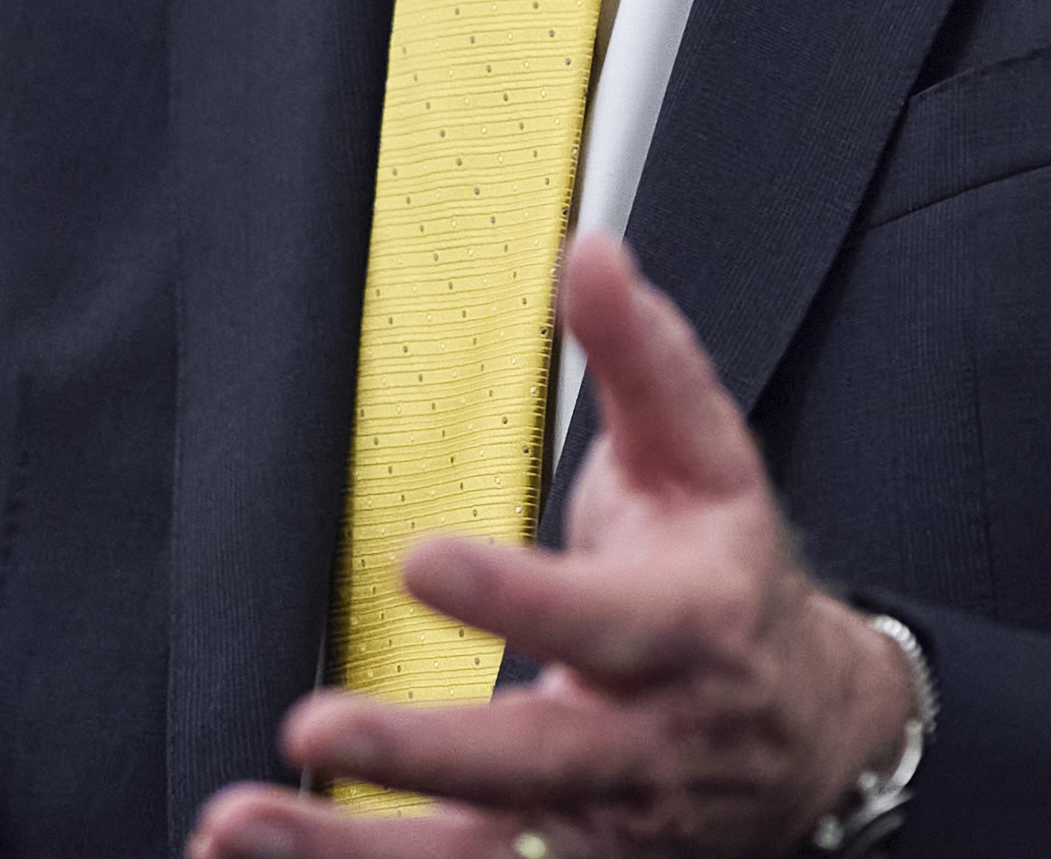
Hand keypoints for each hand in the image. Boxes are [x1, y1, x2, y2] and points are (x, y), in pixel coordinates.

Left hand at [187, 231, 915, 858]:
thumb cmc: (728, 582)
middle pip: (536, 769)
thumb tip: (593, 253)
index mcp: (688, 632)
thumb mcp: (710, 462)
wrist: (810, 738)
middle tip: (315, 725)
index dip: (516, 593)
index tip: (418, 557)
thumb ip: (645, 360)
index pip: (604, 620)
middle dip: (425, 757)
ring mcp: (600, 836)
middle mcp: (644, 753)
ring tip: (240, 821)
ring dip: (353, 854)